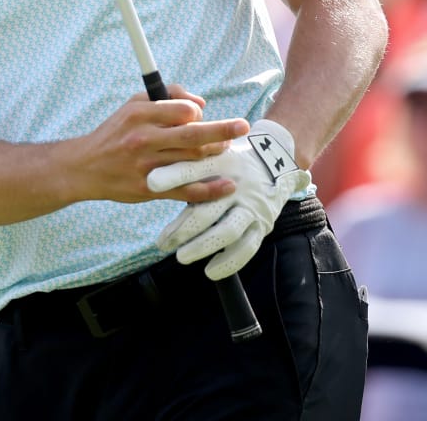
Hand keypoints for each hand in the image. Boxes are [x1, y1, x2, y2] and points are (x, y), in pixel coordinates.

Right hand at [71, 87, 249, 205]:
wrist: (85, 167)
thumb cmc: (115, 132)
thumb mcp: (132, 104)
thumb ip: (167, 97)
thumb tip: (201, 104)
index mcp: (139, 115)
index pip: (182, 111)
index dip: (198, 113)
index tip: (202, 116)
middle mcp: (143, 139)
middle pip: (193, 135)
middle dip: (223, 130)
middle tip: (242, 126)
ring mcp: (147, 166)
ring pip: (192, 161)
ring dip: (216, 156)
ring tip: (226, 152)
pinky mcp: (149, 189)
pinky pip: (186, 190)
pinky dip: (210, 189)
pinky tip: (227, 185)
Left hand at [146, 120, 309, 280]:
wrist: (278, 158)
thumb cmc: (231, 160)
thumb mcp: (211, 155)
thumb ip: (184, 167)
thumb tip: (148, 179)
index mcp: (222, 163)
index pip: (195, 169)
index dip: (174, 175)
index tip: (150, 183)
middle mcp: (237, 186)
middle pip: (207, 209)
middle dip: (183, 228)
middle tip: (162, 244)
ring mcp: (252, 207)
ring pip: (227, 231)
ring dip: (203, 246)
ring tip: (181, 257)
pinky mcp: (262, 224)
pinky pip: (247, 247)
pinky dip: (229, 262)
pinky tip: (210, 271)